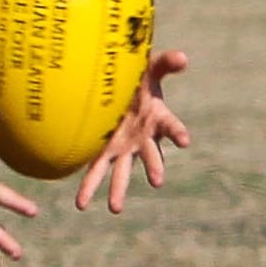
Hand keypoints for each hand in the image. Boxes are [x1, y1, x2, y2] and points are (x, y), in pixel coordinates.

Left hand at [76, 48, 190, 213]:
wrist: (117, 88)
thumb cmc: (137, 79)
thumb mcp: (151, 69)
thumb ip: (165, 64)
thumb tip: (183, 57)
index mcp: (157, 119)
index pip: (172, 127)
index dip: (178, 133)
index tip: (184, 141)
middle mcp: (143, 138)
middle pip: (151, 156)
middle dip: (154, 168)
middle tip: (157, 182)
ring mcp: (123, 147)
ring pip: (122, 171)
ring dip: (118, 189)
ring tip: (115, 209)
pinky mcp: (103, 150)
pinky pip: (95, 169)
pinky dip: (87, 185)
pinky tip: (80, 203)